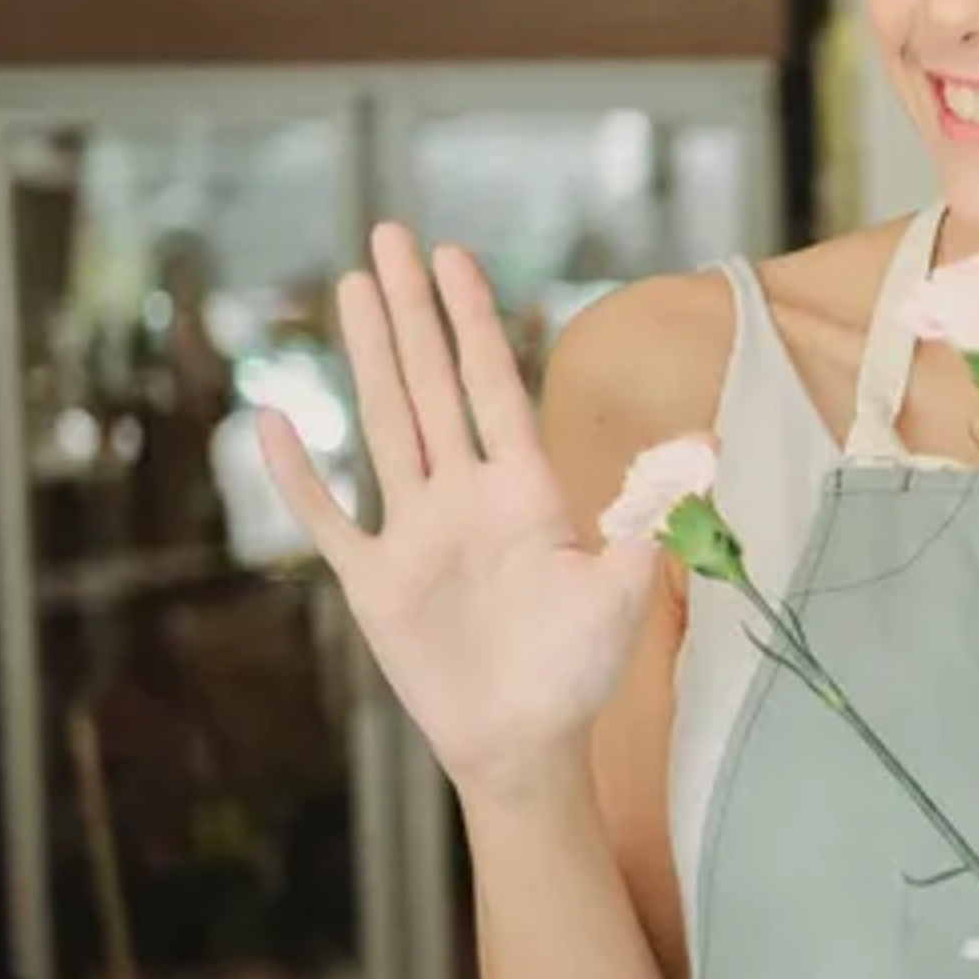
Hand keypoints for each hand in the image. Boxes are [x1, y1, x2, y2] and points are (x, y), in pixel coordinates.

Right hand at [261, 224, 657, 795]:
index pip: (493, 386)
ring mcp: (414, 533)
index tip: (454, 257)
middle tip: (388, 235)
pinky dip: (299, 476)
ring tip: (349, 290)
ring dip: (365, 359)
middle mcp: (463, 496)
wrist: (525, 742)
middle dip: (412, 311)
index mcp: (524, 491)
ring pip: (384, 425)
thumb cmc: (578, 669)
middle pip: (431, 384)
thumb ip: (649, 517)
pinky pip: (328, 519)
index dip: (473, 321)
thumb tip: (703, 448)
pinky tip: (275, 421)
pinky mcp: (375, 581)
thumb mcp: (624, 589)